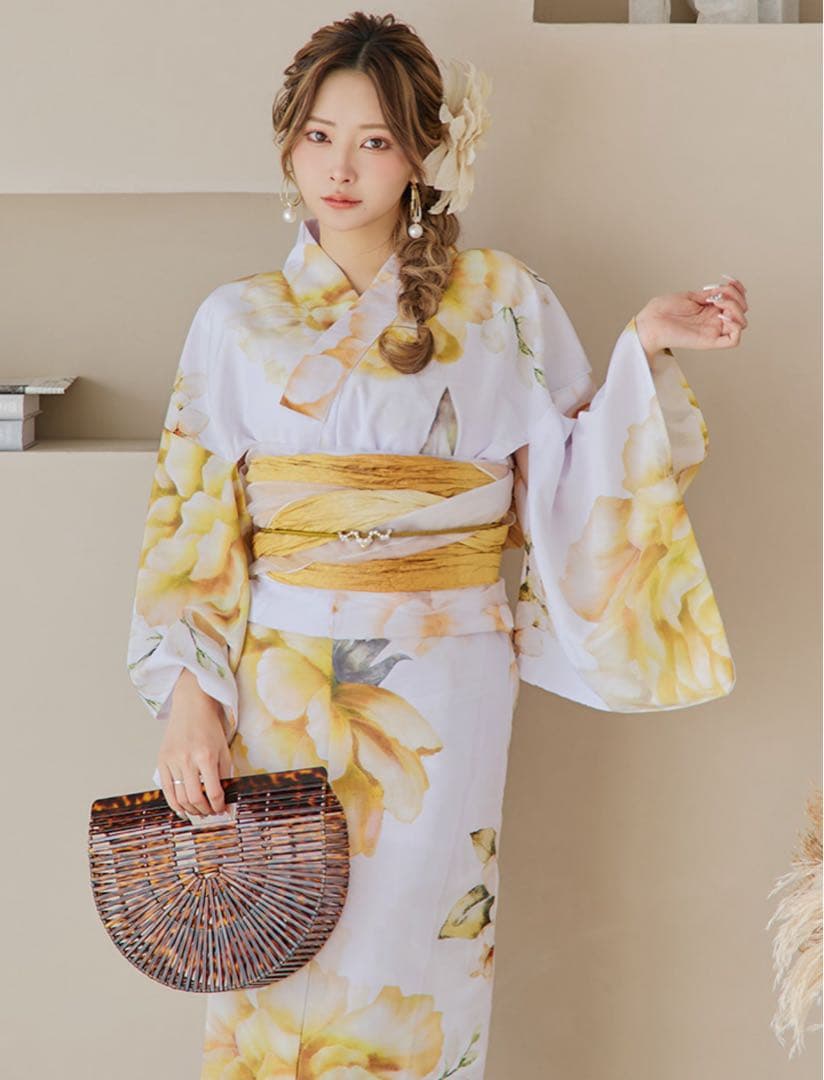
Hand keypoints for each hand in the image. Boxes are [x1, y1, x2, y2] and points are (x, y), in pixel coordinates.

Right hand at [157, 669, 232, 818]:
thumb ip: (225, 774)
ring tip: (199, 811)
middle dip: (205, 811)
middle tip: (211, 813)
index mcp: (206, 756)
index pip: (213, 792)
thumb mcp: (224, 749)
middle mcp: (188, 760)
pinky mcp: (162, 761)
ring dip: (191, 810)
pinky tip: (183, 810)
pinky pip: (166, 790)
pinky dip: (175, 804)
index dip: (219, 806)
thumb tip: (225, 799)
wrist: (191, 706)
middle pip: (195, 798)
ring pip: (180, 798)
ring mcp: (172, 761)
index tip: (223, 810)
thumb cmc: (210, 727)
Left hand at [635, 276, 748, 356]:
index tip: (728, 280)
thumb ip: (711, 294)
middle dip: (736, 297)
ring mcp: (713, 331)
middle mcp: (714, 321)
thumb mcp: (691, 296)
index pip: (737, 301)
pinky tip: (722, 315)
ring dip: (736, 308)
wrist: (651, 321)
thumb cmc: (664, 310)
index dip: (738, 289)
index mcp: (710, 310)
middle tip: (718, 295)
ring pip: (741, 323)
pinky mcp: (709, 342)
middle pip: (742, 310)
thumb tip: (725, 290)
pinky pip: (734, 340)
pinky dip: (735, 326)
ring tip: (718, 303)